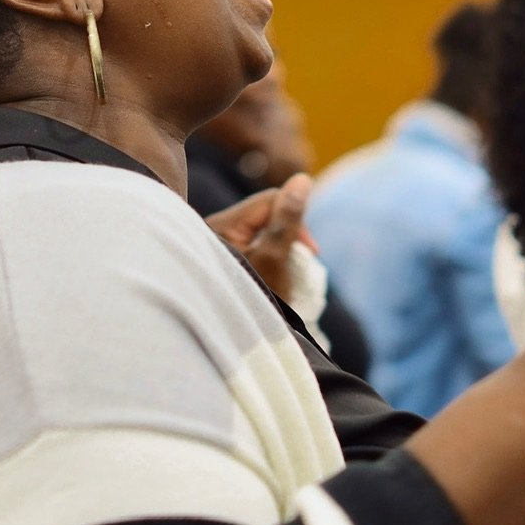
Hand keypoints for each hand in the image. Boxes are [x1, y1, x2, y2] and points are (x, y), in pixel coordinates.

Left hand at [205, 173, 312, 300]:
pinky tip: (276, 279)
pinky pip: (253, 247)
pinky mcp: (224, 261)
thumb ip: (287, 219)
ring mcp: (217, 247)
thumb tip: (303, 178)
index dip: (296, 219)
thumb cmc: (253, 301)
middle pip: (263, 215)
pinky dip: (270, 259)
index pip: (270, 201)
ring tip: (289, 276)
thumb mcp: (274, 259)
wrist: (230, 346)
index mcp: (220, 225)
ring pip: (259, 232)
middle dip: (288, 235)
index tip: (311, 252)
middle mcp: (213, 232)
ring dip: (281, 248)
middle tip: (302, 263)